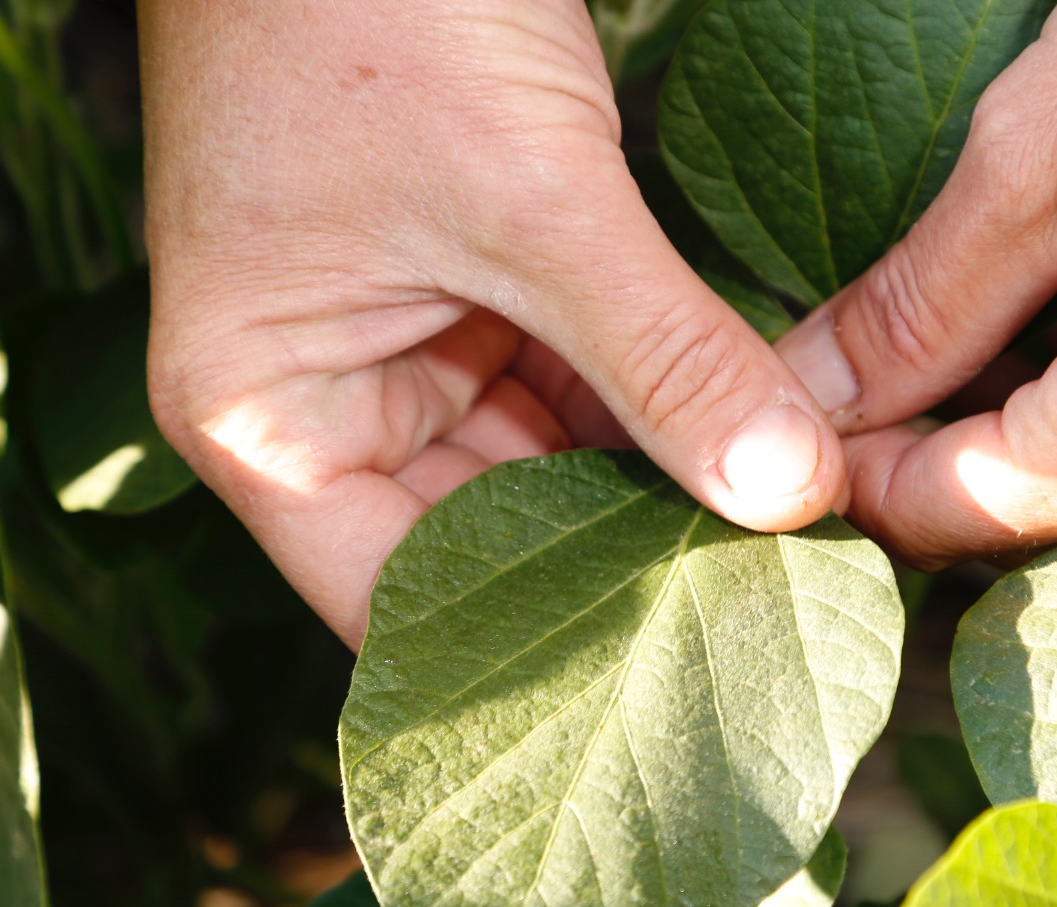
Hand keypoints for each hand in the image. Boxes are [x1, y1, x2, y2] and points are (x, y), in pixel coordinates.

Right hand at [140, 0, 843, 645]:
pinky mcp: (491, 290)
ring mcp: (414, 349)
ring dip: (665, 497)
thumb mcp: (528, 196)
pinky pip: (590, 387)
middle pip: (489, 548)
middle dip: (625, 575)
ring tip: (789, 556)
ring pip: (556, 472)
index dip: (532, 663)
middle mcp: (333, 407)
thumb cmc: (368, 5)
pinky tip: (766, 456)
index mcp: (267, 420)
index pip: (398, 609)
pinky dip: (670, 413)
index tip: (676, 688)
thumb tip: (789, 495)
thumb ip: (661, 355)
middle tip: (770, 624)